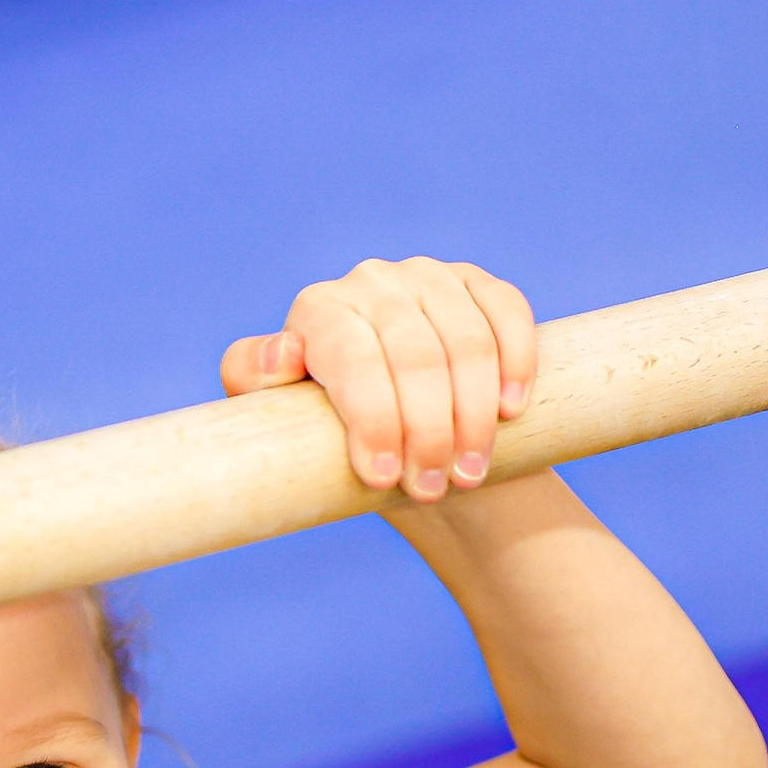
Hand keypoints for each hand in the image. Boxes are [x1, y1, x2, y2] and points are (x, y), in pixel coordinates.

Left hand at [220, 256, 535, 502]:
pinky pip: (507, 313)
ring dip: (473, 416)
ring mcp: (430, 278)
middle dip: (426, 431)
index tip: (382, 476)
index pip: (352, 357)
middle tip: (430, 489)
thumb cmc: (325, 428)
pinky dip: (514, 363)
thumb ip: (253, 377)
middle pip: (415, 356)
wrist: (389, 429)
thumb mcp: (275, 410)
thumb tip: (284, 354)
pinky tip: (509, 412)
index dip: (371, 418)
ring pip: (467, 343)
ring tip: (468, 475)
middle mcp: (373, 282)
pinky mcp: (480, 285)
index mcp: (319, 309)